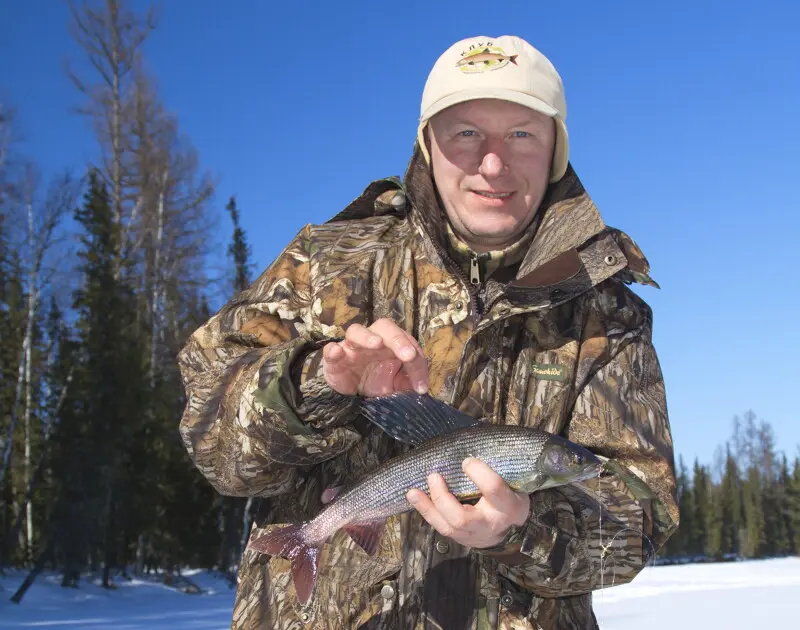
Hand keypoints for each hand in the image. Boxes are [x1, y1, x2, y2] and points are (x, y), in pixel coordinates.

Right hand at [322, 318, 428, 396]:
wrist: (350, 392)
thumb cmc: (376, 381)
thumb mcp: (396, 385)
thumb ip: (408, 382)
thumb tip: (421, 387)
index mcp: (391, 344)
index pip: (408, 344)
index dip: (418, 363)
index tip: (421, 386)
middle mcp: (373, 340)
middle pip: (385, 327)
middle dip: (398, 340)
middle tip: (409, 356)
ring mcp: (352, 347)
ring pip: (356, 331)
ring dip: (367, 336)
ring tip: (377, 344)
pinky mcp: (334, 358)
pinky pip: (331, 349)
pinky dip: (333, 350)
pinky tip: (338, 353)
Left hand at [406, 457, 530, 548]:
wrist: (513, 528)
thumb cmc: (509, 497)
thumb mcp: (510, 481)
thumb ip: (493, 468)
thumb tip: (468, 449)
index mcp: (507, 505)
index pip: (493, 489)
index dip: (479, 473)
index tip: (467, 461)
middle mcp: (490, 524)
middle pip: (462, 518)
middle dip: (442, 498)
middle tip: (433, 476)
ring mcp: (474, 535)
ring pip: (447, 527)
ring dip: (427, 508)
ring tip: (413, 493)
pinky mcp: (462, 539)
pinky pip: (442, 528)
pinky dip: (428, 513)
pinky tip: (418, 500)